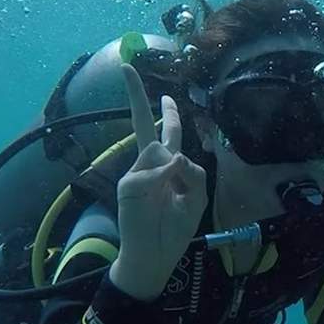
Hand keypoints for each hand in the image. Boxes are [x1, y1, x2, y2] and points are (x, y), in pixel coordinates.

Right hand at [108, 65, 207, 300]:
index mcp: (167, 166)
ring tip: (171, 200)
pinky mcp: (128, 185)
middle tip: (127, 68)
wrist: (154, 256)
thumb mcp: (196, 198)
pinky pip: (152, 172)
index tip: (165, 96)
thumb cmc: (174, 228)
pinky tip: (162, 197)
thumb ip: (193, 174)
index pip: (166, 133)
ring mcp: (137, 174)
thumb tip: (175, 155)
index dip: (166, 114)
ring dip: (174, 172)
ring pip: (159, 151)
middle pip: (144, 125)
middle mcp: (149, 165)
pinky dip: (162, 181)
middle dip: (136, 96)